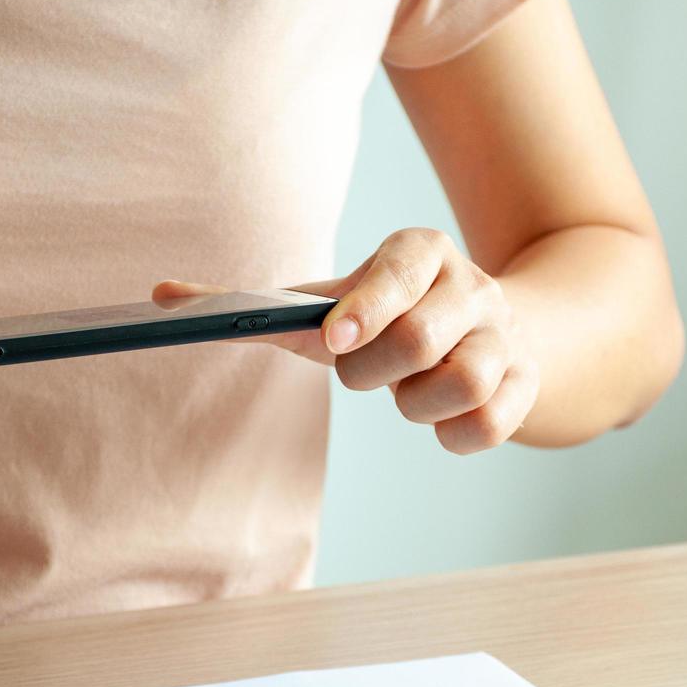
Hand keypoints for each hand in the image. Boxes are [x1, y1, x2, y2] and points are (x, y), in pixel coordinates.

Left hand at [153, 228, 539, 453]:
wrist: (489, 332)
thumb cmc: (386, 321)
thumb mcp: (326, 306)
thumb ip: (252, 308)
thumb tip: (158, 299)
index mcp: (420, 252)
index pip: (400, 269)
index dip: (367, 306)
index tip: (335, 342)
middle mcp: (472, 285)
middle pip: (422, 338)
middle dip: (376, 372)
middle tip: (363, 371)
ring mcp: (508, 334)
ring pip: (465, 383)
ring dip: (417, 406)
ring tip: (409, 394)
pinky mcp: (528, 384)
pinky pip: (491, 426)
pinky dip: (454, 435)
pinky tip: (445, 418)